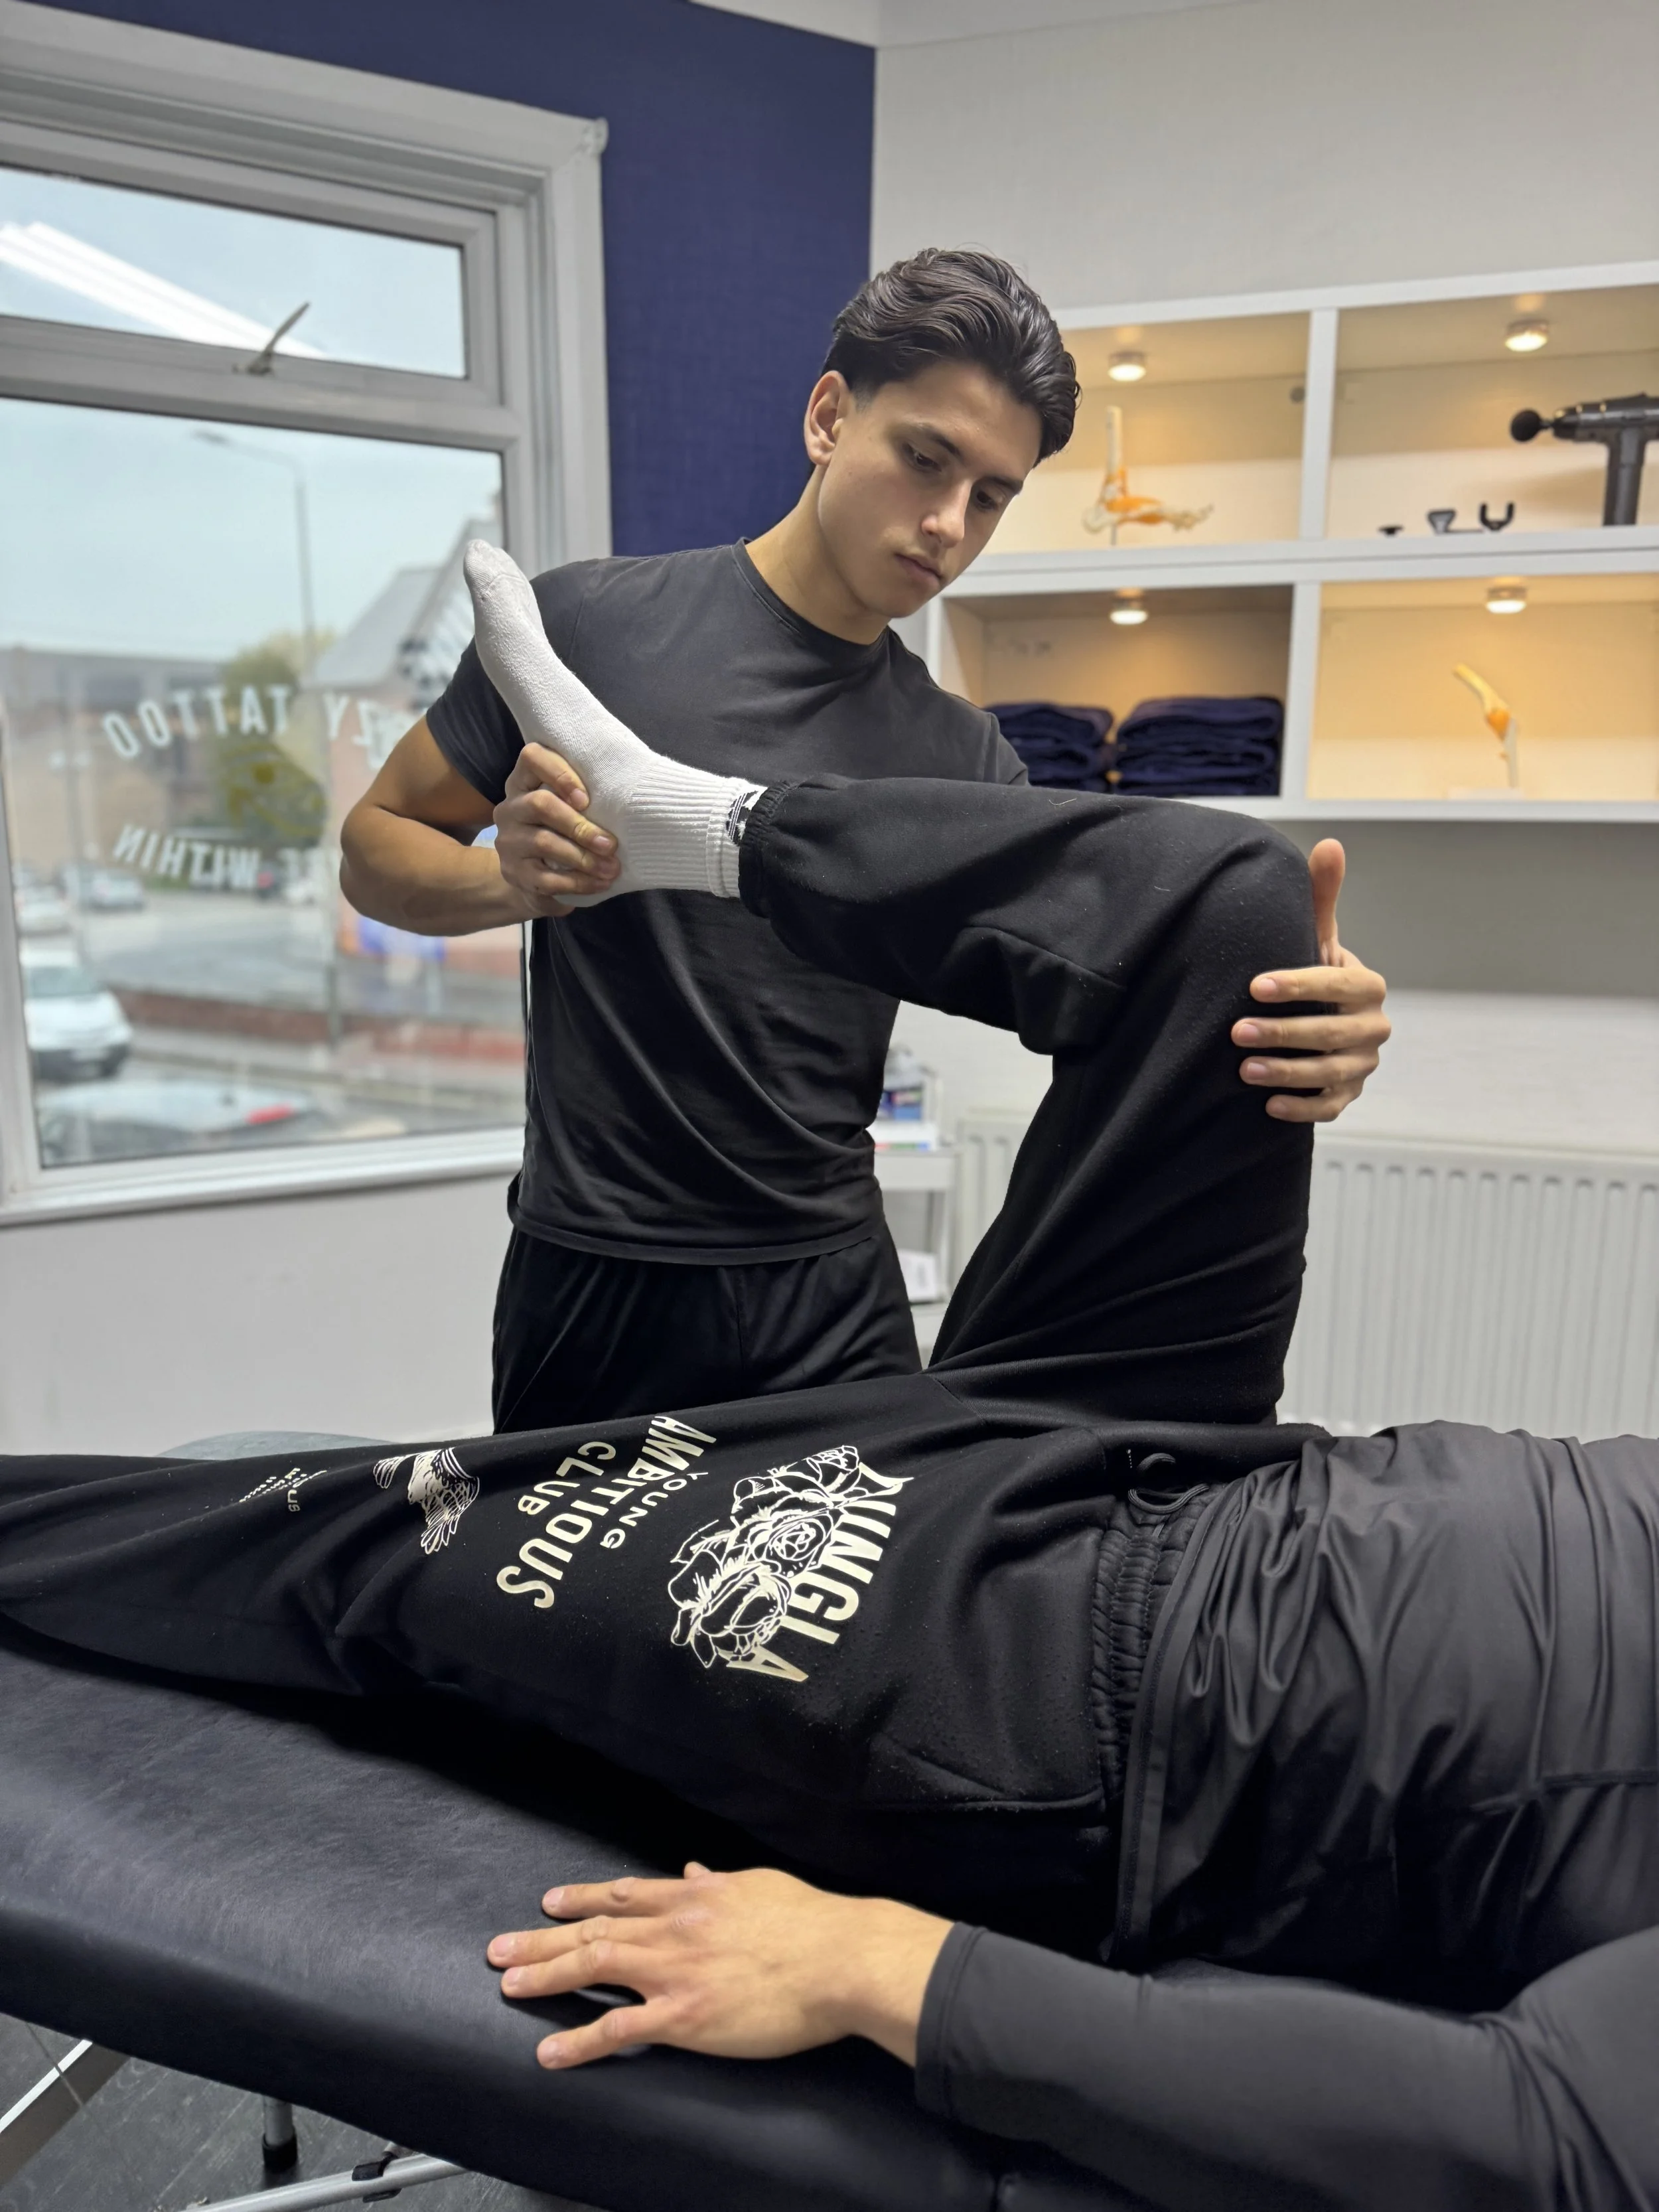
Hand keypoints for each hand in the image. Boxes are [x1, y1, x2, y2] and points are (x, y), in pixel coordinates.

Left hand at [487, 1863, 951, 2070]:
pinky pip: (620, 2029)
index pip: (625, 1896)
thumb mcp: (760, 1886)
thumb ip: (720, 1882)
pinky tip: (550, 2052)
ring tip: (509, 1984)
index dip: (584, 1898)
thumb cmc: (811, 1922)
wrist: (839, 1957)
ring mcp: (675, 1972)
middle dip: (544, 1938)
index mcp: (695, 1897)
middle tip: (500, 1948)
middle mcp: (674, 1928)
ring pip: (595, 1967)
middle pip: (596, 1929)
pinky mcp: (684, 2016)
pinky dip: (580, 2041)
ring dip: (546, 1975)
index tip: (550, 1901)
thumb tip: (695, 1870)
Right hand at [492, 743, 620, 916]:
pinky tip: (600, 883)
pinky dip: (579, 882)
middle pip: (540, 804)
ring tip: (611, 868)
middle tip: (610, 844)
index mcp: (524, 782)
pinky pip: (547, 879)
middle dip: (580, 825)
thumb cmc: (565, 834)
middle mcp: (511, 808)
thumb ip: (585, 797)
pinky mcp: (514, 873)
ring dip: (584, 857)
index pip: (532, 757)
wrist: (536, 881)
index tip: (587, 799)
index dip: (560, 774)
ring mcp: (509, 841)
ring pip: (544, 842)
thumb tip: (631, 798)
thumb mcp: (570, 809)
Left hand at [1234, 839, 1390, 1123]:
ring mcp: (1362, 1065)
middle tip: (1236, 1031)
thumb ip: (1320, 896)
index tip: (1255, 986)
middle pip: (1332, 1033)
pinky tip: (1269, 1107)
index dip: (1299, 985)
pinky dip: (1302, 1108)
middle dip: (1284, 1033)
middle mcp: (1373, 1027)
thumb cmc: (1310, 973)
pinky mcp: (1347, 1095)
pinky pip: (1329, 1107)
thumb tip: (1330, 843)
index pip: (1337, 985)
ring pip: (1329, 1073)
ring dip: (1288, 1072)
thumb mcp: (1314, 937)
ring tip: (1244, 1069)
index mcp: (1368, 987)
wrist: (1316, 1022)